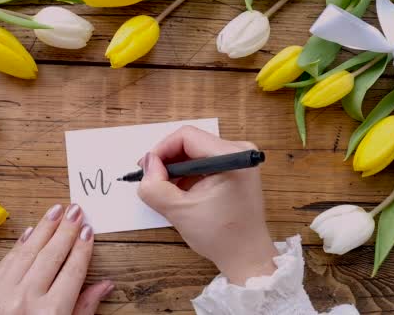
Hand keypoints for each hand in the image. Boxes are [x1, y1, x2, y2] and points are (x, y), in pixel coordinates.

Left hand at [0, 204, 113, 314]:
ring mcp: (2, 295)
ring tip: (56, 210)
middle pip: (52, 256)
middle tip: (76, 209)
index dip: (82, 248)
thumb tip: (105, 285)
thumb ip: (84, 309)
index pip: (72, 271)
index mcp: (52, 313)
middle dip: (66, 230)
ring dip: (44, 228)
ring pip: (28, 252)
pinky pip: (6, 262)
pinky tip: (30, 231)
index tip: (89, 230)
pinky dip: (19, 245)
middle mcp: (27, 300)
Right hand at [137, 126, 278, 284]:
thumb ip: (155, 186)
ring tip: (167, 190)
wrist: (246, 257)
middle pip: (190, 142)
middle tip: (153, 181)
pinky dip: (187, 174)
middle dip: (167, 160)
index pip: (186, 137)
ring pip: (194, 152)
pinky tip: (181, 193)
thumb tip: (147, 164)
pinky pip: (202, 162)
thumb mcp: (179, 211)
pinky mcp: (234, 170)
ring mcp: (238, 160)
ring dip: (176, 169)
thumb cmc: (221, 236)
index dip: (161, 150)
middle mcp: (238, 151)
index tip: (147, 170)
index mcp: (232, 156)